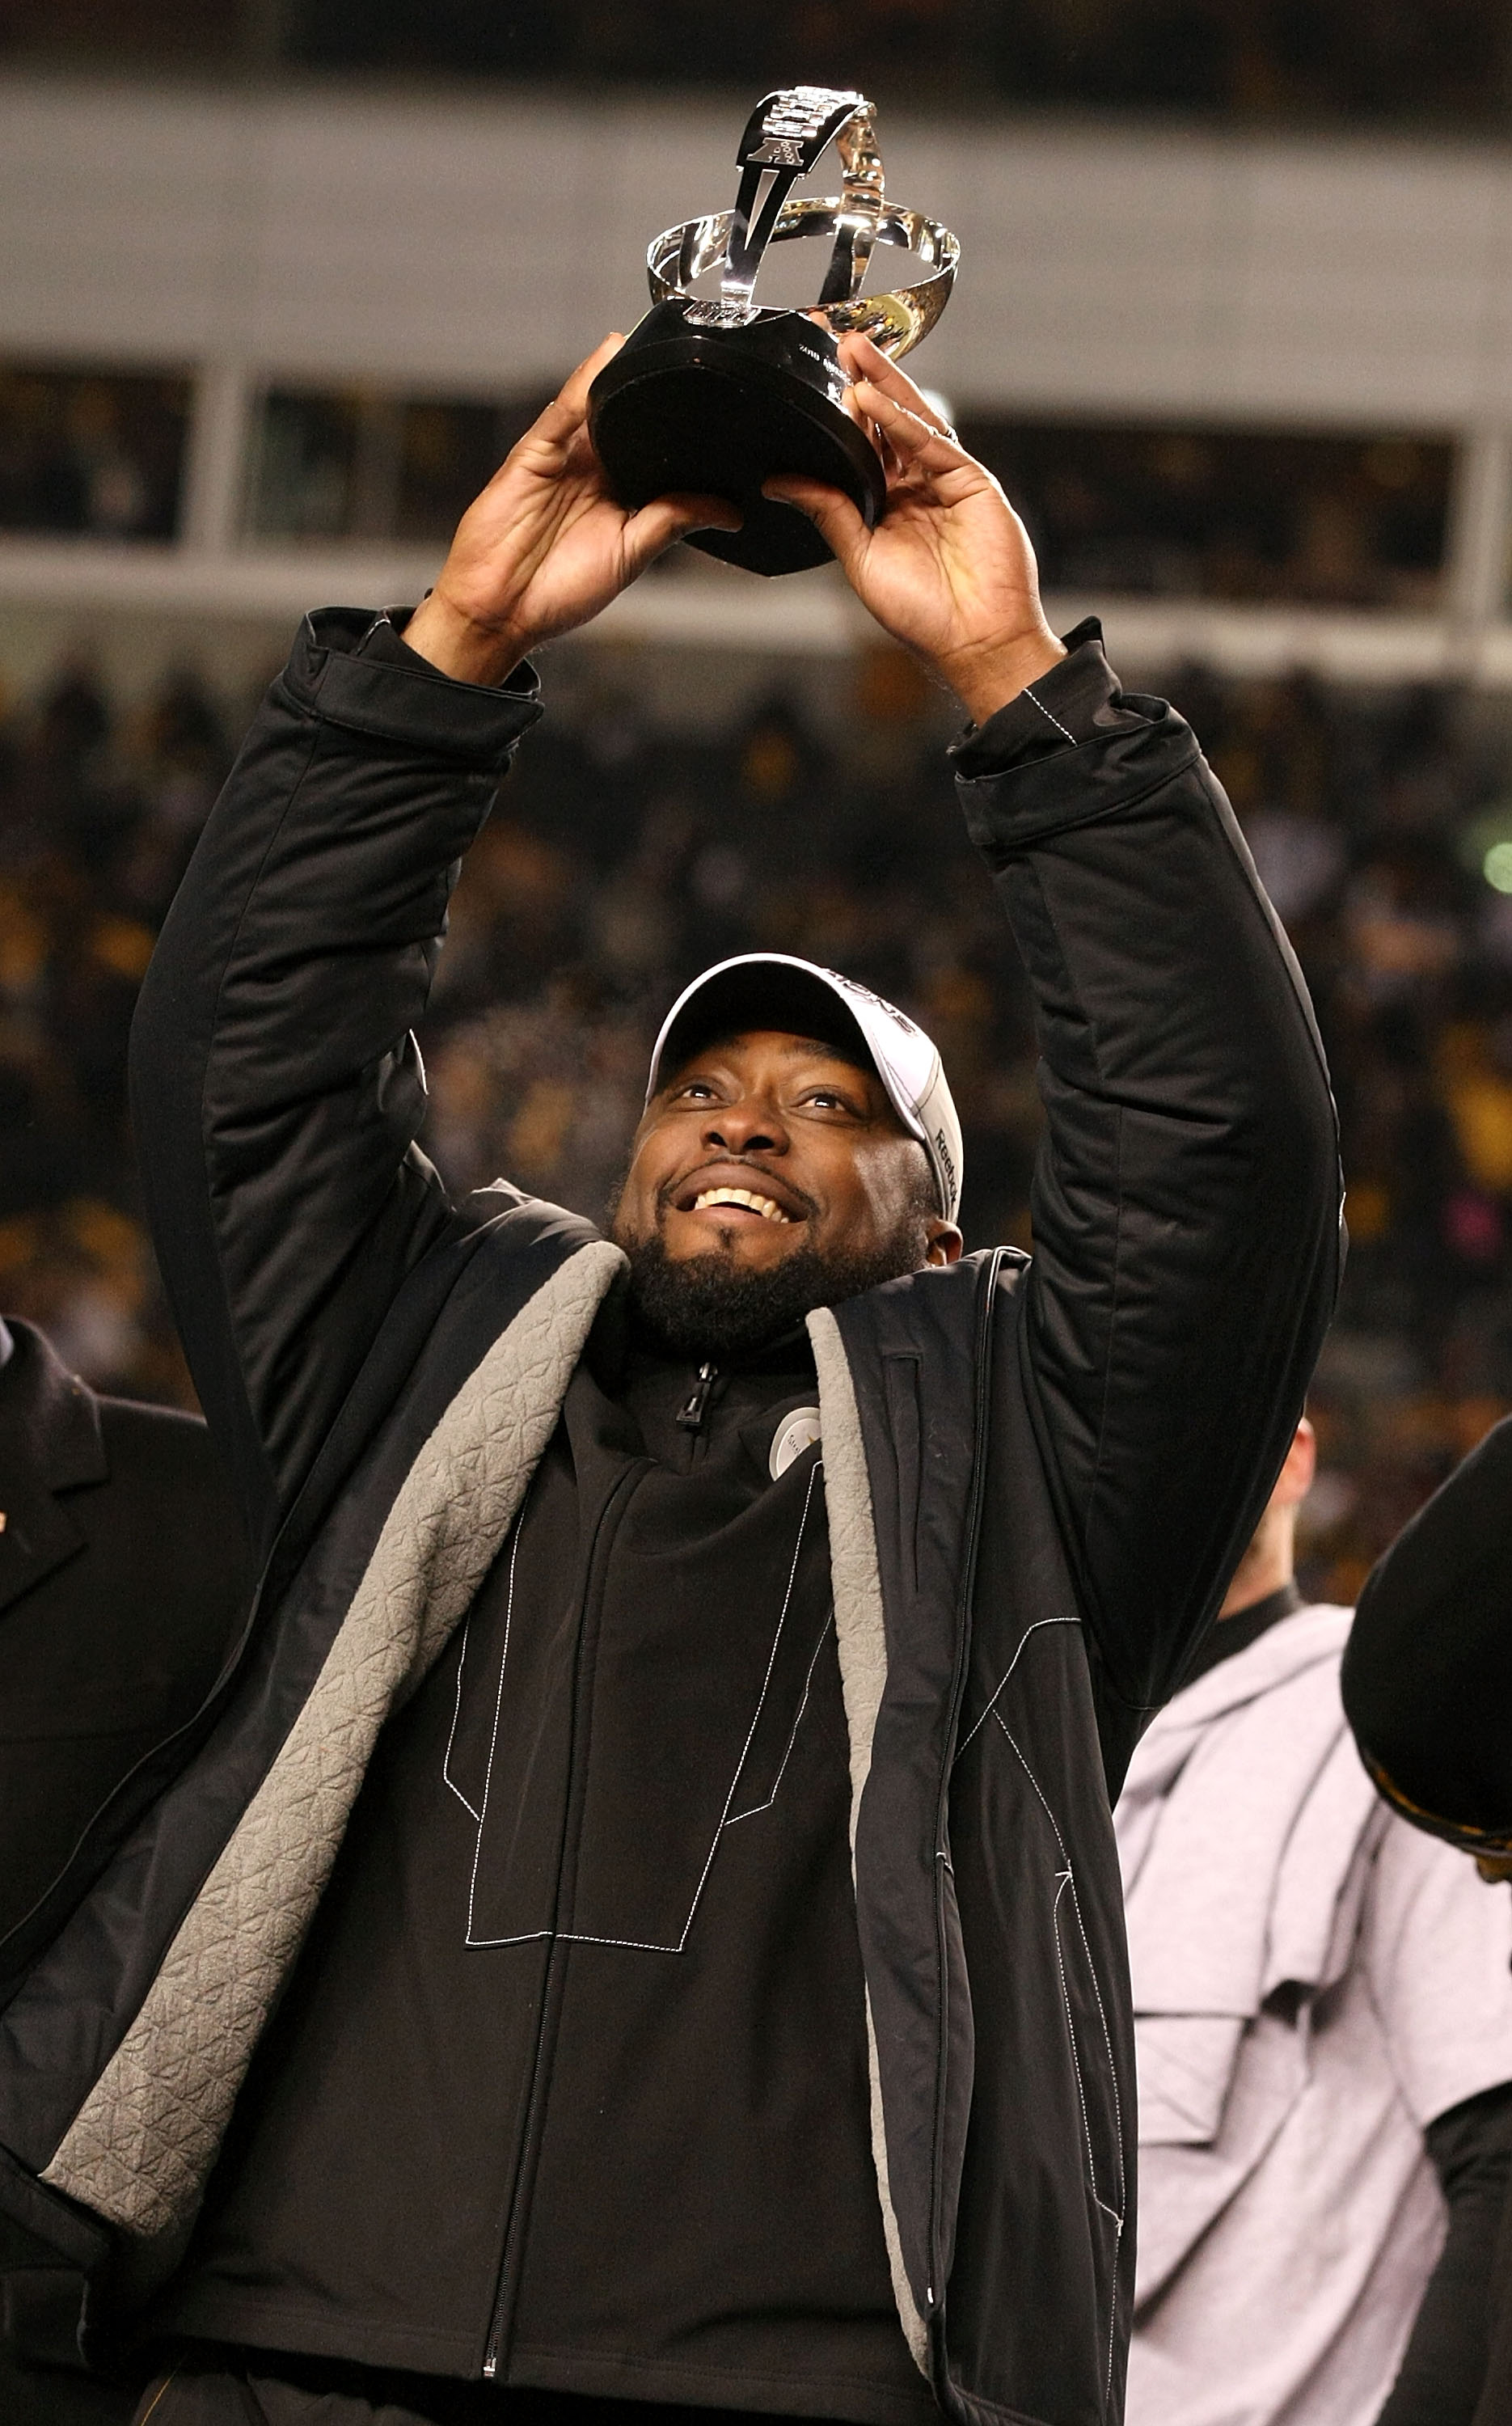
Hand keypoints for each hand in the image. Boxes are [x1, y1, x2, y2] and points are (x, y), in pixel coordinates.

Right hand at [403, 335, 739, 685]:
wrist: (501, 610)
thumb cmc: (558, 591)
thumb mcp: (631, 554)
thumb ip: (673, 521)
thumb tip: (729, 511)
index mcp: (618, 494)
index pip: (656, 450)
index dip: (683, 431)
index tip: (722, 411)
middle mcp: (593, 470)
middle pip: (630, 420)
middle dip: (658, 395)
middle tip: (699, 366)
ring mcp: (564, 457)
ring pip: (600, 406)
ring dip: (626, 377)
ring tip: (663, 346)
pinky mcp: (535, 452)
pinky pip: (563, 411)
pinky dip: (586, 381)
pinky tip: (612, 353)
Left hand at [765, 334, 1065, 722]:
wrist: (972, 640)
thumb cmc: (921, 615)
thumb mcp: (860, 558)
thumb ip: (828, 512)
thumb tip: (780, 480)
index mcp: (888, 505)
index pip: (861, 446)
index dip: (840, 414)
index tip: (813, 381)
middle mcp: (916, 487)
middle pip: (885, 422)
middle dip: (861, 380)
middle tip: (832, 341)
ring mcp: (945, 480)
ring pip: (910, 421)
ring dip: (881, 383)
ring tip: (850, 350)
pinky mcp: (970, 481)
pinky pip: (930, 443)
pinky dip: (900, 419)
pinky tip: (871, 396)